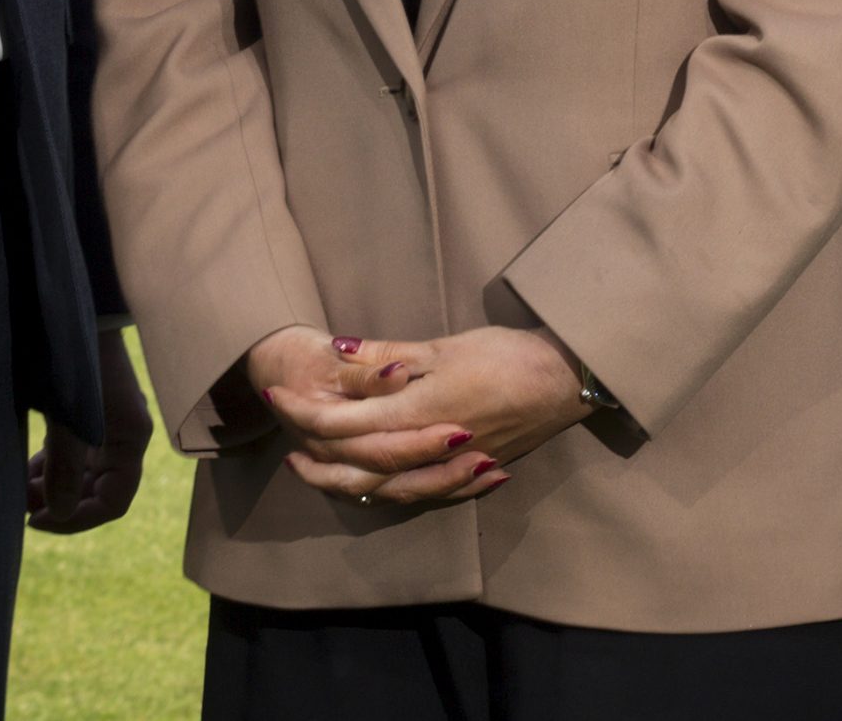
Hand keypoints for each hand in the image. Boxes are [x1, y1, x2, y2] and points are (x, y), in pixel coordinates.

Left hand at [27, 325, 151, 534]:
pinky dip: (52, 466)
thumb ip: (63, 466)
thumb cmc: (69, 356)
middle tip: (19, 507)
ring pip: (83, 474)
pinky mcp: (89, 411)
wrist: (64, 302)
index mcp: (129, 437)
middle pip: (98, 490)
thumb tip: (58, 513)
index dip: (76, 519)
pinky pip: (74, 454)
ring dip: (53, 487)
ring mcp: (106, 423)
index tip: (35, 519)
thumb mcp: (65, 415)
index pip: (113, 502)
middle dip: (60, 504)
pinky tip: (25, 470)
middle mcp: (123, 434)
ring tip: (17, 492)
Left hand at [248, 323, 593, 509]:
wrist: (564, 381)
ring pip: (386, 489)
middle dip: (316, 456)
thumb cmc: (505, 355)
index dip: (305, 413)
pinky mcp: (470, 475)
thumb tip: (338, 350)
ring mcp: (450, 469)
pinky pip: (420, 496)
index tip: (277, 397)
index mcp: (415, 412)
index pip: (344, 423)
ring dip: (346, 482)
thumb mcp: (443, 345)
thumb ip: (389, 356)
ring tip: (320, 473)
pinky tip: (378, 489)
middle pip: (357, 465)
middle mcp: (427, 450)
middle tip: (286, 445)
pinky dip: (391, 494)